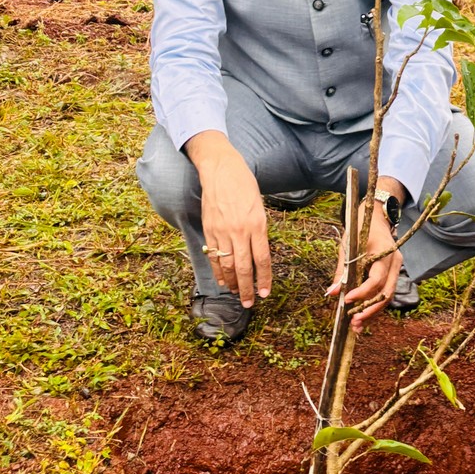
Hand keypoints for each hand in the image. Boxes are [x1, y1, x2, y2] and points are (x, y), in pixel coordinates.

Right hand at [187, 131, 271, 307]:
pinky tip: (222, 281)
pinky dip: (218, 271)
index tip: (264, 293)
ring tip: (236, 295)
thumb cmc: (244, 186)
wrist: (221, 170)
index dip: (264, 279)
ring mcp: (223, 231)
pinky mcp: (209, 229)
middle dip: (247, 289)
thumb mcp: (259, 207)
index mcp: (257, 224)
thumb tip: (258, 254)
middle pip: (245, 267)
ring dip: (232, 283)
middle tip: (248, 303)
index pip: (262, 259)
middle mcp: (240, 230)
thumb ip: (259, 231)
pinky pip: (213, 255)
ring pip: (228, 265)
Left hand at [329, 202, 401, 331]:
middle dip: (370, 310)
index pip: (376, 278)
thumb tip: (332, 293)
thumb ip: (342, 270)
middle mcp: (395, 261)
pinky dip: (375, 305)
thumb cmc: (360, 228)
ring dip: (373, 312)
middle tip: (354, 322)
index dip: (362, 292)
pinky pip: (386, 292)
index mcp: (384, 251)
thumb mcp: (348, 246)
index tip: (346, 300)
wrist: (376, 216)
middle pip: (386, 292)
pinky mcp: (393, 273)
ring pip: (388, 296)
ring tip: (357, 326)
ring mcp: (397, 268)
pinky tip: (363, 316)